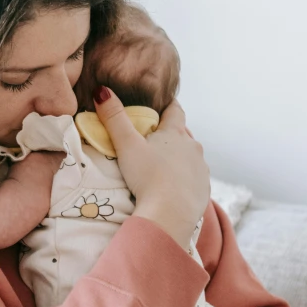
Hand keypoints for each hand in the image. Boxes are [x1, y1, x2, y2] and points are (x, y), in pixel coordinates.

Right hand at [93, 87, 209, 249]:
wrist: (169, 215)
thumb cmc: (147, 176)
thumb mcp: (126, 146)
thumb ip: (114, 118)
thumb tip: (102, 91)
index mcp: (176, 134)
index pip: (175, 110)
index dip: (168, 105)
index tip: (161, 104)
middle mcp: (193, 148)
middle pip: (183, 136)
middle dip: (171, 136)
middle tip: (154, 141)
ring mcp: (201, 170)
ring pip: (190, 158)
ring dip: (179, 159)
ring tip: (162, 167)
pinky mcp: (204, 191)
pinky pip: (194, 180)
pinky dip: (184, 181)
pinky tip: (173, 189)